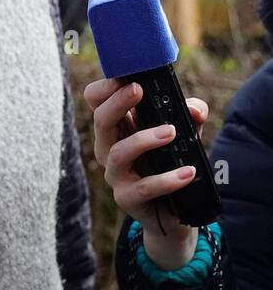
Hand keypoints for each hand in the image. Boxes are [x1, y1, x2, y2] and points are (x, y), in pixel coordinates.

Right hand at [83, 77, 209, 269]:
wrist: (173, 212)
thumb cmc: (170, 164)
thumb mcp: (184, 134)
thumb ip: (190, 115)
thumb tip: (195, 109)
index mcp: (116, 127)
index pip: (94, 101)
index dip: (104, 88)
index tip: (125, 77)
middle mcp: (108, 148)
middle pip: (100, 121)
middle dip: (118, 102)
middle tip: (139, 90)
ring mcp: (115, 174)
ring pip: (118, 153)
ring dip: (144, 139)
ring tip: (172, 132)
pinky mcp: (127, 198)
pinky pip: (143, 187)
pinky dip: (167, 179)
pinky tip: (188, 172)